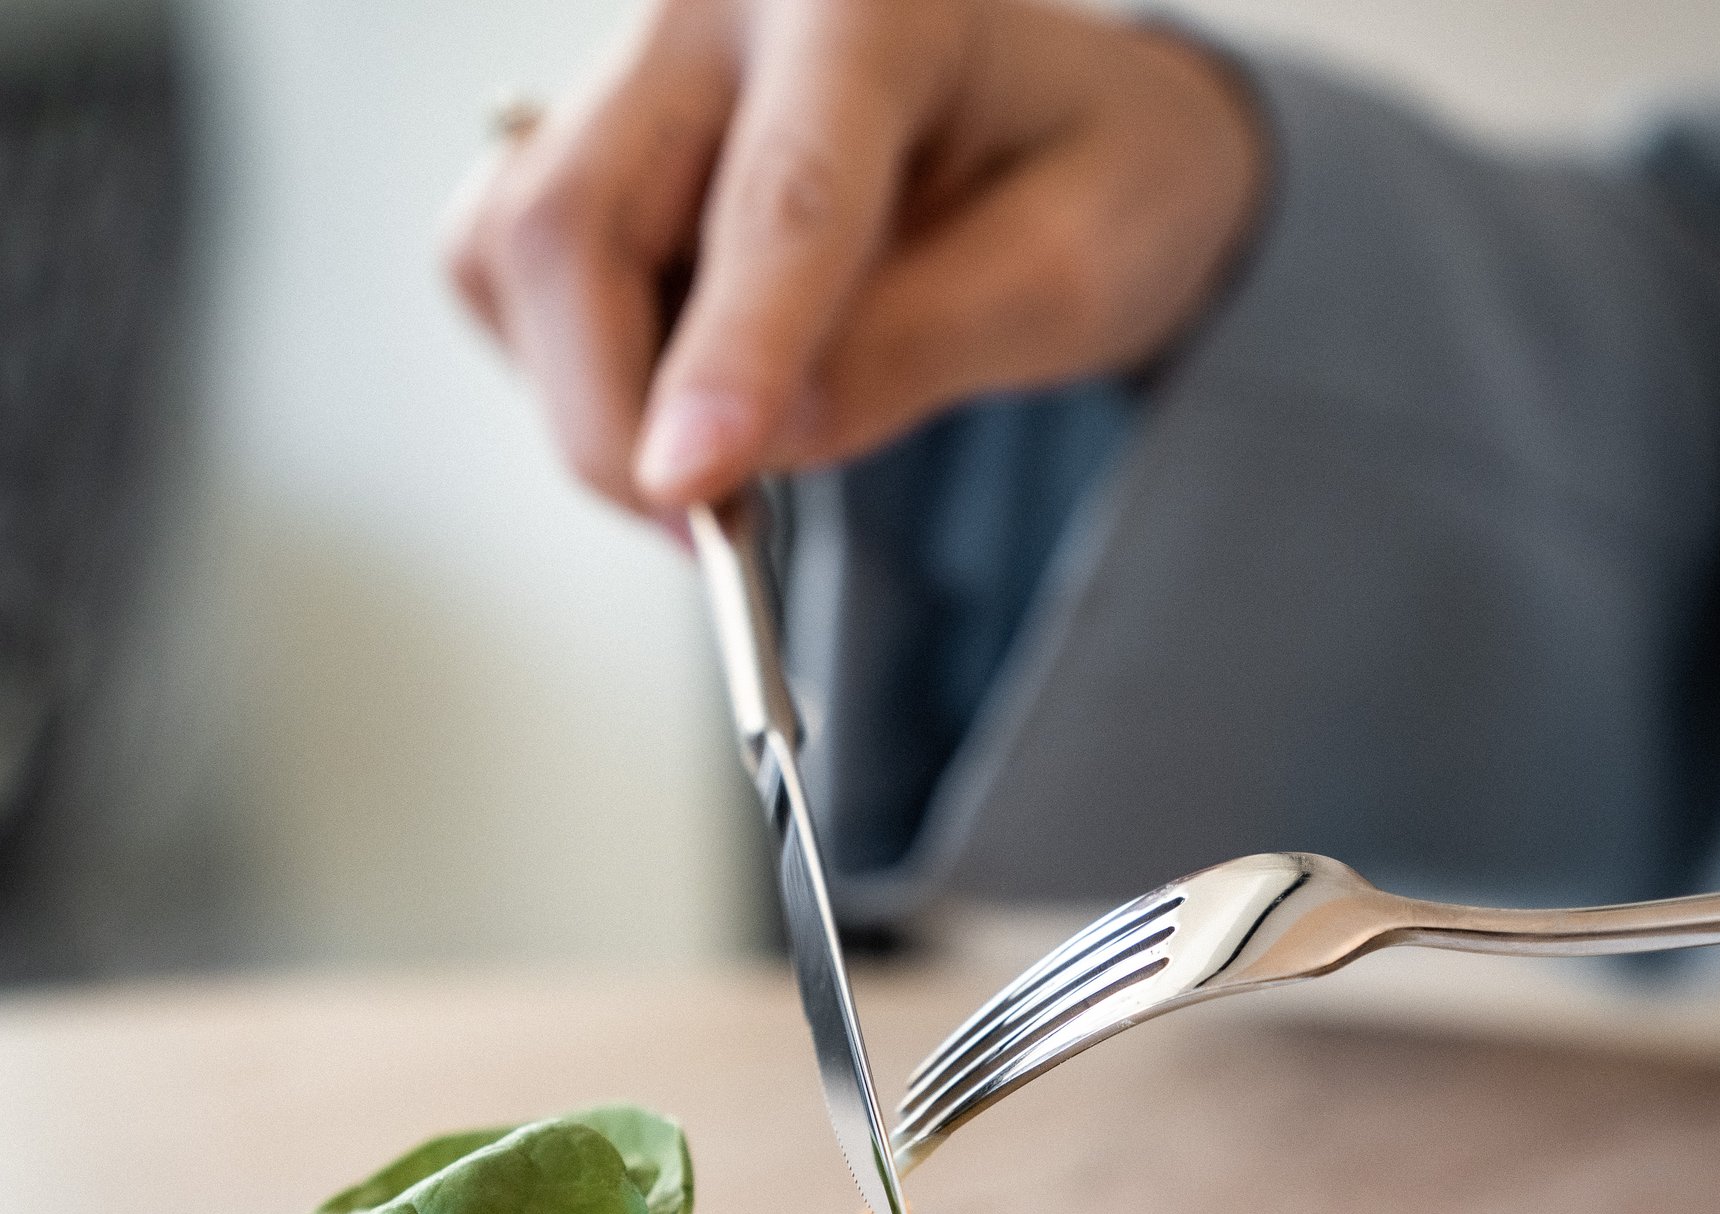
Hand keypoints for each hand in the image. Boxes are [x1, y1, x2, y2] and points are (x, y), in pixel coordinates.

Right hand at [444, 0, 1266, 515]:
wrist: (1062, 118)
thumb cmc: (1096, 174)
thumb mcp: (1077, 266)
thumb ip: (926, 344)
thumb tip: (764, 438)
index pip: (781, 201)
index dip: (727, 355)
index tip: (686, 485)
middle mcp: (722, 1)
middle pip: (577, 222)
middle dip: (610, 417)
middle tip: (705, 534)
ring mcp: (637, 61)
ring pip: (514, 251)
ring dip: (587, 399)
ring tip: (717, 457)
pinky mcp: (587, 128)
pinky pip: (505, 267)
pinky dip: (568, 364)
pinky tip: (677, 386)